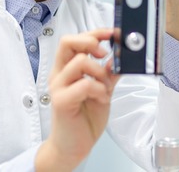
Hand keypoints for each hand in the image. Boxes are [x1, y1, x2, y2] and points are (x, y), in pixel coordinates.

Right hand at [35, 29, 119, 171]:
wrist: (73, 147)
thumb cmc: (84, 118)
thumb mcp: (102, 90)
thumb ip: (108, 73)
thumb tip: (120, 57)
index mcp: (67, 69)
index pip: (75, 40)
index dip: (94, 33)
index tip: (112, 34)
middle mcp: (60, 75)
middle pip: (67, 42)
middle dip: (91, 41)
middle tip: (104, 54)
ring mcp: (58, 87)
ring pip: (80, 62)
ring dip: (100, 73)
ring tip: (105, 88)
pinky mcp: (61, 101)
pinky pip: (84, 84)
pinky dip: (99, 89)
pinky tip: (101, 99)